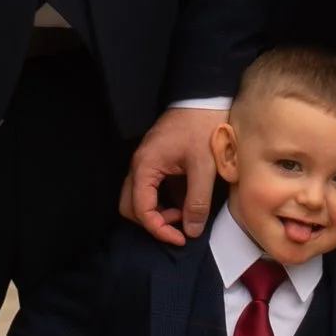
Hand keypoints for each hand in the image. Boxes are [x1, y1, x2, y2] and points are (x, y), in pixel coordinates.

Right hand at [123, 104, 219, 244]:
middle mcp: (139, 165)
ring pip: (139, 198)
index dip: (159, 230)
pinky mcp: (156, 161)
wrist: (205, 96)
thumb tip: (191, 231)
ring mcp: (146, 162)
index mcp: (145, 166)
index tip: (182, 239)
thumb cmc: (204, 126)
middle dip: (153, 222)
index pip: (140, 210)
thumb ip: (197, 200)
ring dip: (158, 212)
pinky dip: (164, 201)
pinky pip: (151, 188)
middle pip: (130, 206)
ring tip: (186, 213)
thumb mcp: (204, 166)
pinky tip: (186, 200)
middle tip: (180, 226)